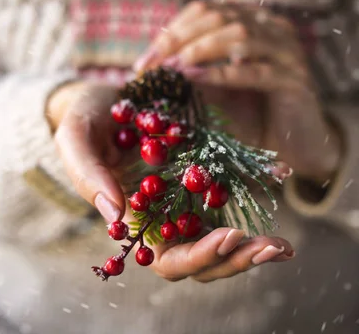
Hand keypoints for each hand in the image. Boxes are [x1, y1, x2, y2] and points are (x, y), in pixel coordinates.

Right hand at [47, 81, 294, 281]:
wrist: (111, 97)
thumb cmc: (89, 118)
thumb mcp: (77, 135)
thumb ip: (86, 172)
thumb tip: (113, 214)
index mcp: (136, 223)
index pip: (168, 261)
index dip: (198, 256)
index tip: (228, 236)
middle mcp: (165, 222)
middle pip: (203, 261)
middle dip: (237, 260)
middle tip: (271, 247)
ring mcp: (188, 205)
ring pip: (223, 244)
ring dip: (253, 250)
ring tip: (281, 246)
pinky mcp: (206, 184)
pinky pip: (232, 209)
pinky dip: (256, 218)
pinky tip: (278, 215)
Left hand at [134, 0, 341, 183]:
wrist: (299, 145)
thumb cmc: (255, 116)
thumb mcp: (219, 88)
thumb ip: (195, 70)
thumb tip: (150, 67)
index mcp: (255, 22)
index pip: (207, 12)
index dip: (173, 31)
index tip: (144, 62)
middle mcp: (274, 29)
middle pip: (220, 18)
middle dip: (180, 41)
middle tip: (152, 67)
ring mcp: (288, 52)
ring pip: (239, 36)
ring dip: (199, 52)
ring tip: (171, 71)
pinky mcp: (295, 80)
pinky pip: (255, 71)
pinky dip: (222, 74)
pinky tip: (196, 80)